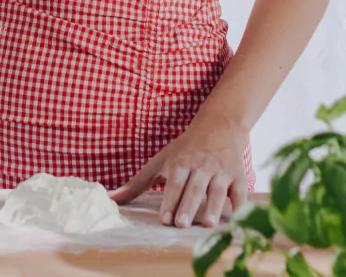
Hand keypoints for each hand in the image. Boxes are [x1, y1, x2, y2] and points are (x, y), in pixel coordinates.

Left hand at [109, 115, 248, 227]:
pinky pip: (240, 192)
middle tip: (181, 224)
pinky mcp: (239, 176)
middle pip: (194, 189)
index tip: (164, 220)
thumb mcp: (159, 162)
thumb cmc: (183, 150)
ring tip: (207, 225)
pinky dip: (239, 205)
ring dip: (213, 207)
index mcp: (180, 163)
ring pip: (217, 191)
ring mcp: (221, 171)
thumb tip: (111, 199)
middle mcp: (200, 166)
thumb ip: (137, 183)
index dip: (169, 201)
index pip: (174, 184)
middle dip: (187, 206)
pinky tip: (237, 218)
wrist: (218, 127)